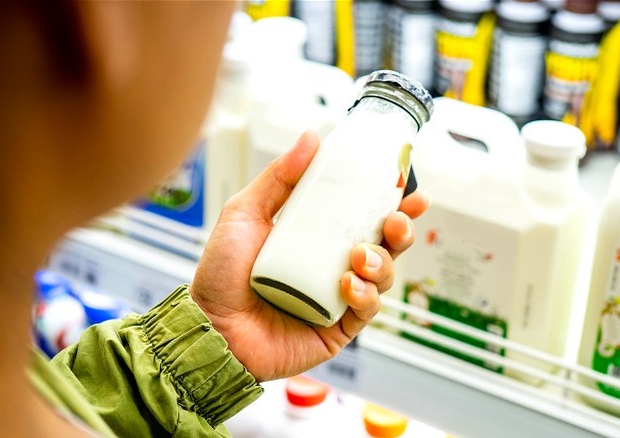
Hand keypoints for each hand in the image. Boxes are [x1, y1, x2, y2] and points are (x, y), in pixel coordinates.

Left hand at [190, 131, 429, 381]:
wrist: (210, 328)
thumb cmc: (221, 275)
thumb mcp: (246, 213)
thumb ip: (279, 176)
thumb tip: (311, 137)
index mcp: (318, 237)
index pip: (365, 216)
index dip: (393, 203)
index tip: (409, 188)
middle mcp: (333, 266)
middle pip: (385, 245)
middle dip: (401, 230)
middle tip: (396, 221)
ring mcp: (338, 298)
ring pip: (384, 276)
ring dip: (382, 262)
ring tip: (360, 257)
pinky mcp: (338, 327)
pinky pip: (367, 309)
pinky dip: (365, 295)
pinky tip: (348, 286)